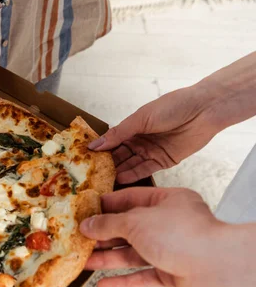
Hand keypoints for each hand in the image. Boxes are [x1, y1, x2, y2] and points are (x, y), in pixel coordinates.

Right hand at [80, 187, 255, 286]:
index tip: (85, 212)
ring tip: (85, 263)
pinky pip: (145, 277)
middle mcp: (170, 224)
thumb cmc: (183, 236)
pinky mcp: (175, 274)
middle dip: (104, 236)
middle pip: (130, 229)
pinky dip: (125, 282)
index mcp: (167, 201)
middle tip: (80, 240)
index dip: (107, 206)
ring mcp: (173, 250)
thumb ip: (109, 224)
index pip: (131, 199)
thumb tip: (88, 224)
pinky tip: (105, 286)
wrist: (220, 270)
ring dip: (110, 260)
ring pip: (135, 254)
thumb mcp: (136, 222)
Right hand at [88, 86, 220, 183]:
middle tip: (90, 174)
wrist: (204, 111)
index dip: (99, 149)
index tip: (83, 158)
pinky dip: (132, 175)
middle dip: (105, 163)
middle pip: (118, 155)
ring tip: (102, 179)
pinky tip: (120, 179)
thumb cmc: (173, 107)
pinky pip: (144, 170)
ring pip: (129, 164)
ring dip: (117, 171)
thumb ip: (118, 134)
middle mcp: (139, 140)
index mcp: (132, 127)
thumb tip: (94, 145)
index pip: (111, 141)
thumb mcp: (141, 118)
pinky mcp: (162, 161)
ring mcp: (150, 152)